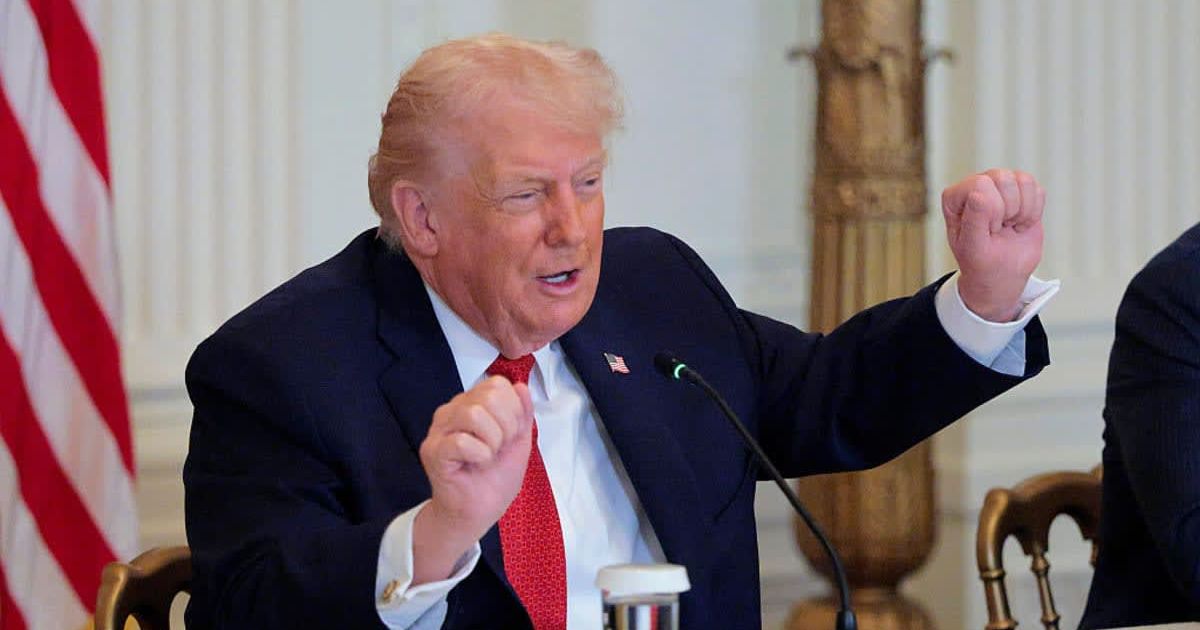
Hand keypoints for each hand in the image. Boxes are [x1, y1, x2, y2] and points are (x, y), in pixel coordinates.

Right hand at [412, 375, 533, 582]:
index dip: (514, 409)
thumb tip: (521, 386)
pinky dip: (479, 455)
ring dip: (493, 440)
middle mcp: (452, 410)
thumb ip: (523, 412)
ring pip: (474, 414)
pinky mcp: (433, 451)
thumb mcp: (520, 441)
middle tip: (500, 448)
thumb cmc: (495, 478)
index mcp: (472, 403)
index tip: (511, 435)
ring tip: (488, 456)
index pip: (497, 384)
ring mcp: (439, 429)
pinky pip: (461, 441)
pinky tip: (477, 464)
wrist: (478, 512)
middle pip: (488, 395)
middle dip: (506, 425)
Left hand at [941, 169, 1044, 321]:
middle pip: (1003, 178)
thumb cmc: (981, 261)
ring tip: (1009, 225)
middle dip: (1008, 210)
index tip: (987, 230)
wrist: (1002, 273)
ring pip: (1023, 181)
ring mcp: (999, 185)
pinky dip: (1034, 212)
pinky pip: (1037, 190)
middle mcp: (976, 185)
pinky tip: (1020, 224)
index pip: (980, 185)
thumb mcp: (973, 247)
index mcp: (955, 197)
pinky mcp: (1021, 191)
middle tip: (998, 229)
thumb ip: (974, 221)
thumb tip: (979, 194)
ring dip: (1022, 211)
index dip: (991, 211)